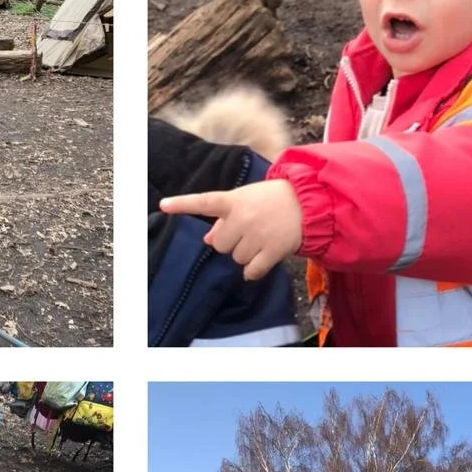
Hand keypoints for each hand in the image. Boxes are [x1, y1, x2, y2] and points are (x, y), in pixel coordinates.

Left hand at [158, 179, 303, 280]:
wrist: (309, 202)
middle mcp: (243, 217)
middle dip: (230, 242)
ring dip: (245, 254)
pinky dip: (253, 271)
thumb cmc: (272, 199)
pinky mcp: (272, 250)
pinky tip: (261, 260)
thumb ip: (224, 218)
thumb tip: (208, 240)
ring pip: (236, 258)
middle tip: (246, 232)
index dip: (182, 204)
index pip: (203, 202)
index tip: (163, 206)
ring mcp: (257, 235)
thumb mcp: (246, 200)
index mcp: (234, 201)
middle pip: (220, 245)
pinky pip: (251, 271)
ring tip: (260, 240)